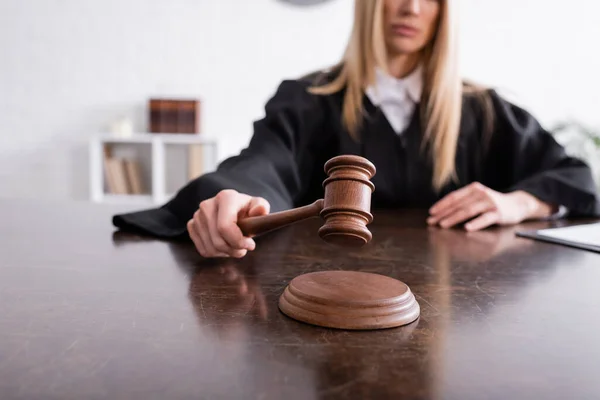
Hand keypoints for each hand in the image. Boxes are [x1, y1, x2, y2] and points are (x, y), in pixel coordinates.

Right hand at [187, 189, 269, 257]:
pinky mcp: (192, 225)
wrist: (233, 208)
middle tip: (244, 249)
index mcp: (225, 197)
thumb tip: (258, 211)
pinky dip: (216, 253)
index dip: (237, 241)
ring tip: (235, 246)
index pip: (224, 227)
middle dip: (234, 250)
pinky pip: (203, 250)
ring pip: (211, 248)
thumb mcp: (259, 205)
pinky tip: (224, 244)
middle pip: (218, 241)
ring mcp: (197, 215)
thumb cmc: (247, 209)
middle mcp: (207, 205)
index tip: (250, 245)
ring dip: (226, 253)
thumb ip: (262, 207)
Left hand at [427, 182, 555, 230]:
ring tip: (443, 225)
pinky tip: (467, 228)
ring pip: (468, 211)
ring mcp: (490, 203)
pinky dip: (475, 223)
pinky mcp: (498, 213)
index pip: (454, 197)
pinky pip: (485, 219)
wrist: (517, 204)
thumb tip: (442, 211)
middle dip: (443, 214)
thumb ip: (463, 201)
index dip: (441, 205)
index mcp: (473, 188)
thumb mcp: (477, 198)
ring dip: (454, 218)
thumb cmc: (492, 203)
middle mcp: (480, 193)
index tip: (431, 213)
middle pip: (458, 205)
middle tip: (432, 222)